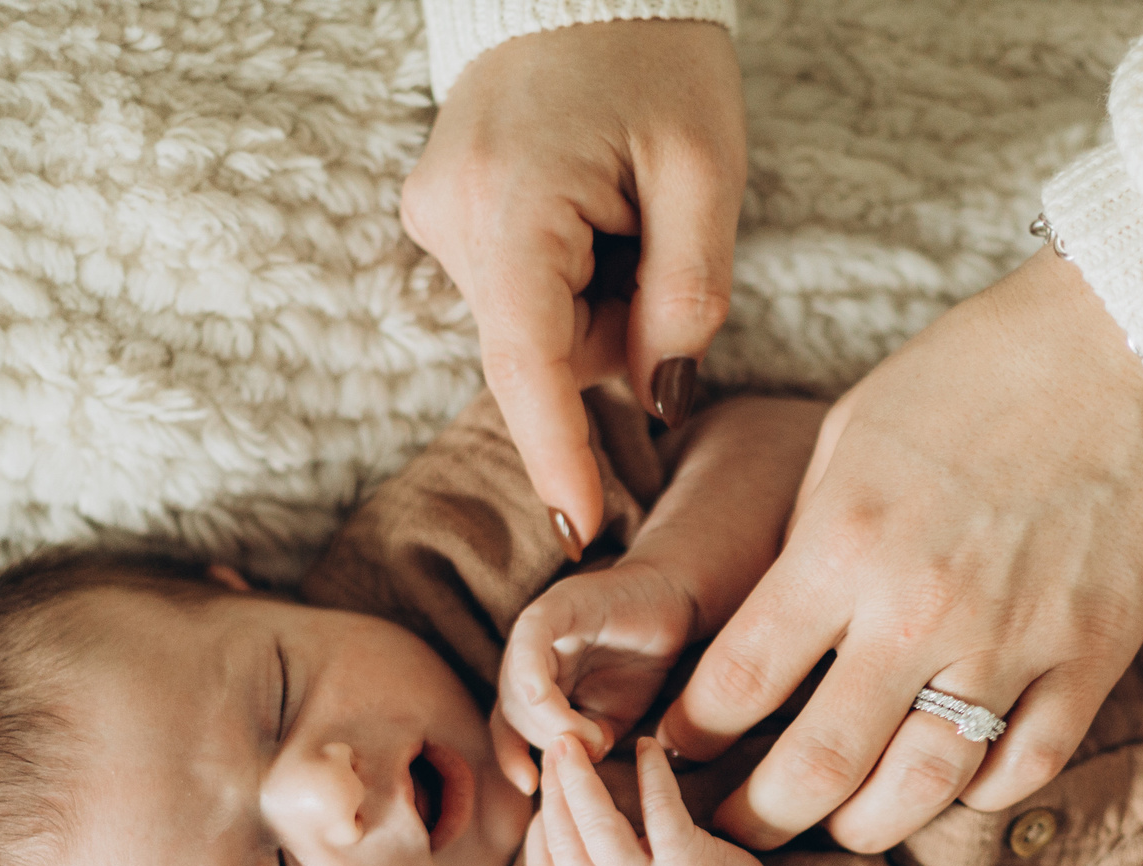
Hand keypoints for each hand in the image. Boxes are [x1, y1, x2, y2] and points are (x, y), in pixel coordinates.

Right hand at [401, 22, 745, 543]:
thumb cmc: (655, 58)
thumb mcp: (705, 171)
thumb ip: (689, 296)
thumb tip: (656, 399)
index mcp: (513, 205)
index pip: (529, 364)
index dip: (557, 454)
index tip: (578, 530)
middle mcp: (452, 218)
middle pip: (546, 348)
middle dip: (617, 326)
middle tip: (661, 231)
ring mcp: (437, 215)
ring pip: (537, 324)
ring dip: (597, 294)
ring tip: (623, 199)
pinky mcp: (442, 214)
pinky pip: (522, 288)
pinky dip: (572, 271)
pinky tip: (590, 203)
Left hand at [490, 567, 696, 792]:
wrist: (676, 605)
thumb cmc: (642, 660)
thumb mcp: (613, 717)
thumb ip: (588, 740)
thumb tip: (576, 761)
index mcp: (536, 682)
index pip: (509, 726)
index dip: (512, 757)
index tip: (530, 786)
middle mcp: (527, 655)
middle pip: (514, 709)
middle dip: (548, 741)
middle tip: (592, 751)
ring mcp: (538, 628)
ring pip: (519, 684)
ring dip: (553, 720)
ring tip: (596, 735)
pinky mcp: (556, 605)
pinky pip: (530, 640)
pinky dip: (530, 670)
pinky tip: (542, 696)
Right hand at [525, 736, 779, 865]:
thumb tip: (559, 813)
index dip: (538, 827)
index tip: (546, 790)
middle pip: (565, 843)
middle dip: (555, 789)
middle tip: (555, 746)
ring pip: (599, 829)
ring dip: (581, 780)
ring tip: (577, 743)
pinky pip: (660, 810)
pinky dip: (650, 773)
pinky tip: (647, 747)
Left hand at [657, 244, 1142, 850]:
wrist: (1122, 342)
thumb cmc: (972, 373)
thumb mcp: (848, 440)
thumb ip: (808, 544)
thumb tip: (767, 632)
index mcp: (843, 545)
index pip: (735, 682)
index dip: (690, 736)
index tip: (676, 750)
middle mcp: (919, 609)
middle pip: (815, 768)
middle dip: (758, 816)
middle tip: (736, 830)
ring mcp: (1012, 641)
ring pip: (920, 791)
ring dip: (865, 827)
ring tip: (841, 824)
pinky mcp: (1090, 657)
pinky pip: (1023, 768)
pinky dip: (979, 793)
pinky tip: (951, 784)